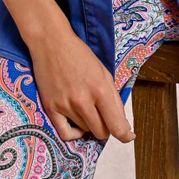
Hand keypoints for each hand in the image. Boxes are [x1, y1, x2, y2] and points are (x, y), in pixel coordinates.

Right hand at [28, 24, 135, 144]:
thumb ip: (115, 99)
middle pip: (101, 132)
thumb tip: (123, 125)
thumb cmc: (79, 54)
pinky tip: (76, 123)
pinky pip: (65, 134)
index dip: (125, 135)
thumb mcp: (104, 72)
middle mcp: (83, 100)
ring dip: (89, 124)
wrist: (51, 42)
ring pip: (85, 131)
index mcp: (99, 89)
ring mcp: (65, 105)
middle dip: (106, 126)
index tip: (128, 136)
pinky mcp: (51, 108)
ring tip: (86, 107)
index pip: (116, 126)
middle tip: (102, 114)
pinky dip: (74, 133)